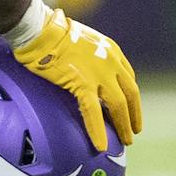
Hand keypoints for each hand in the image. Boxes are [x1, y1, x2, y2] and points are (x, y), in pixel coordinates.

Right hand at [11, 7, 141, 149]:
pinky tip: (100, 145)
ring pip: (118, 105)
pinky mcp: (83, 83)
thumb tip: (80, 67)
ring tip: (125, 140)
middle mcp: (111, 62)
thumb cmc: (52, 32)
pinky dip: (98, 130)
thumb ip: (88, 55)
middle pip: (130, 94)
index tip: (129, 107)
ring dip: (123, 125)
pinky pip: (93, 112)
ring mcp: (99, 74)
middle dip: (133, 114)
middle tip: (134, 130)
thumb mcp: (81, 39)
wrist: (41, 30)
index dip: (130, 96)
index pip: (128, 77)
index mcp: (111, 50)